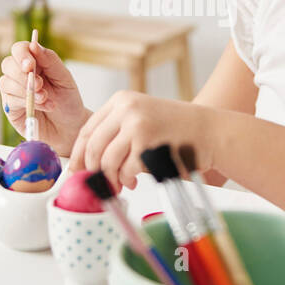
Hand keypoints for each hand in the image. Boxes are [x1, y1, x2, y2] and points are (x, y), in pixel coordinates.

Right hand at [0, 40, 88, 154]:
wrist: (70, 127)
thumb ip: (50, 61)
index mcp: (35, 63)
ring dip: (26, 90)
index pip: (19, 49)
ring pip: (5, 82)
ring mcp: (14, 91)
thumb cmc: (68, 101)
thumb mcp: (64, 78)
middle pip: (8, 64)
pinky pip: (10, 100)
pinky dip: (26, 102)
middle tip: (41, 86)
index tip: (30, 65)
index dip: (21, 54)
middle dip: (23, 75)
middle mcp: (21, 75)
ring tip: (46, 98)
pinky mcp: (11, 108)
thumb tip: (34, 45)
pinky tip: (43, 106)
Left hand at [69, 91, 216, 193]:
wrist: (208, 131)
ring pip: (107, 161)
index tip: (75, 171)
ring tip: (120, 184)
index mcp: (121, 100)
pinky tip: (135, 181)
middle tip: (97, 184)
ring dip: (111, 179)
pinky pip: (126, 170)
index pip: (87, 129)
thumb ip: (116, 132)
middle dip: (92, 171)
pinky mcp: (148, 144)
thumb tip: (87, 162)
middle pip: (93, 147)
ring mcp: (137, 125)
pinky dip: (128, 181)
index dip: (78, 154)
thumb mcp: (142, 118)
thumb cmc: (175, 131)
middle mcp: (127, 109)